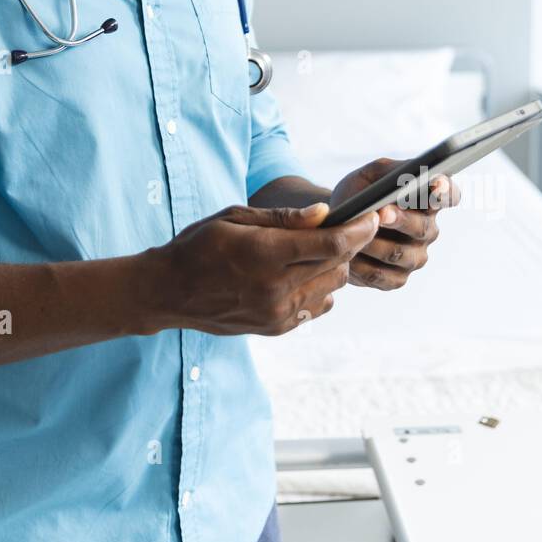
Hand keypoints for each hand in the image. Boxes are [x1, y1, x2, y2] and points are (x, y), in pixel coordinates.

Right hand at [145, 202, 381, 335]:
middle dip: (349, 243)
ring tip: (317, 249)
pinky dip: (319, 287)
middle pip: (338, 264)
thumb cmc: (199, 245)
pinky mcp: (276, 328)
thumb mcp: (234, 217)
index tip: (372, 215)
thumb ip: (282, 219)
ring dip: (334, 265)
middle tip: (346, 226)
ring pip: (332, 286)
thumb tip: (324, 213)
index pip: (332, 243)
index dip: (359, 228)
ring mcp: (277, 313)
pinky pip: (317, 307)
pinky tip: (301, 273)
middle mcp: (276, 288)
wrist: (169, 292)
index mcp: (265, 254)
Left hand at [328, 157, 460, 290]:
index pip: (450, 195)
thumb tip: (409, 176)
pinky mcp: (396, 278)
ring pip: (399, 253)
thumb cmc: (359, 193)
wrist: (335, 223)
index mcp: (427, 200)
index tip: (437, 183)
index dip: (446, 191)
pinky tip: (349, 255)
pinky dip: (362, 265)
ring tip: (355, 233)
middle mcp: (427, 230)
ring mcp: (414, 256)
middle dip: (401, 220)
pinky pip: (381, 275)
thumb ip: (392, 171)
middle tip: (382, 212)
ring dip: (375, 243)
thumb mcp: (371, 174)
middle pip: (422, 227)